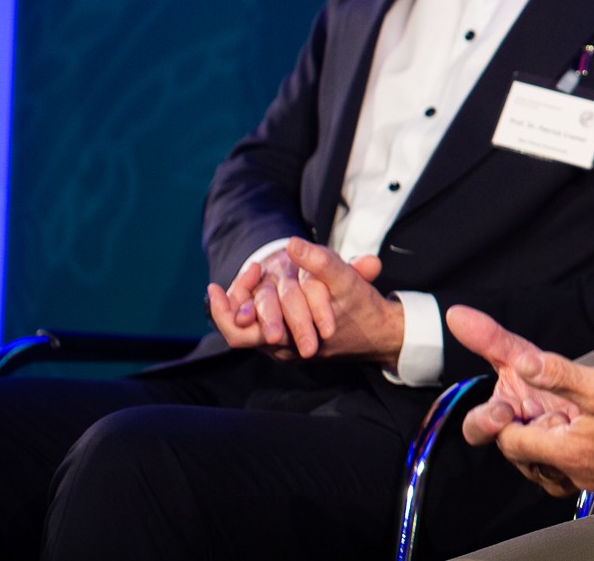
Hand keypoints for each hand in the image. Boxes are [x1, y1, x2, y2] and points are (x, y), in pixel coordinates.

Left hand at [206, 238, 401, 366]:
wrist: (380, 333)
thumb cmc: (362, 308)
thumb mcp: (345, 281)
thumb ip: (320, 262)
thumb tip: (292, 244)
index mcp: (291, 340)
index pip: (240, 333)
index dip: (224, 311)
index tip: (213, 287)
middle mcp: (283, 348)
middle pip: (238, 335)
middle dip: (227, 308)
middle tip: (217, 286)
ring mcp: (286, 346)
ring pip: (249, 331)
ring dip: (242, 304)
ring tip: (244, 278)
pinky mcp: (292, 340)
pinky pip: (262, 328)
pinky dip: (255, 308)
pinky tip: (257, 285)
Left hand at [447, 305, 593, 501]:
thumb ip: (557, 374)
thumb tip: (521, 363)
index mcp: (564, 453)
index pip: (510, 442)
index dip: (506, 420)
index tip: (511, 401)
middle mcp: (573, 476)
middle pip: (527, 460)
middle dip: (523, 434)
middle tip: (534, 409)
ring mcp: (593, 485)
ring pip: (551, 471)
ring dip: (546, 448)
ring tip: (559, 421)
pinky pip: (577, 476)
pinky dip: (572, 456)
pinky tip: (589, 435)